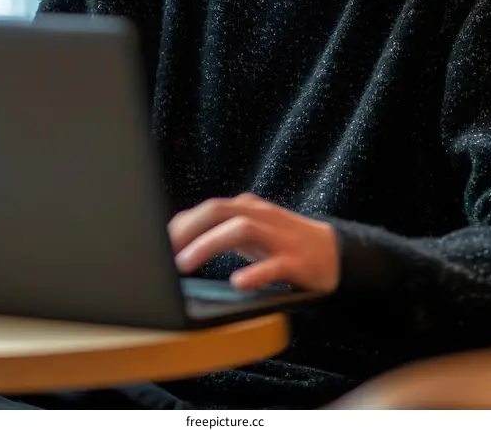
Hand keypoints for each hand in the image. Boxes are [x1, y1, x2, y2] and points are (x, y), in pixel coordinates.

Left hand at [168, 193, 340, 292]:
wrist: (334, 252)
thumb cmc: (283, 243)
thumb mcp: (251, 232)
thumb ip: (220, 230)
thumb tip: (178, 238)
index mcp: (247, 208)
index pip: (208, 208)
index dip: (180, 223)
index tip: (156, 242)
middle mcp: (261, 216)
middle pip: (219, 210)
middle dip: (188, 228)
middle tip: (163, 252)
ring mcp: (279, 237)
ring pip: (241, 229)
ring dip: (209, 244)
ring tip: (185, 264)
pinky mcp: (296, 261)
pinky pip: (274, 265)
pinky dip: (254, 273)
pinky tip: (238, 282)